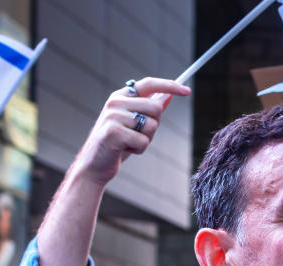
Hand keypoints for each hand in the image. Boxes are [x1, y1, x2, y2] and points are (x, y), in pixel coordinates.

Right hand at [72, 77, 189, 186]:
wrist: (95, 165)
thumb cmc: (118, 144)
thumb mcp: (134, 124)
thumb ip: (149, 110)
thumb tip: (169, 95)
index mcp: (120, 96)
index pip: (149, 84)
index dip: (169, 85)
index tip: (187, 91)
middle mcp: (116, 102)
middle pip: (156, 107)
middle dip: (155, 125)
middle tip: (139, 135)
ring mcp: (113, 116)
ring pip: (151, 126)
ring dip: (146, 140)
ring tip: (130, 143)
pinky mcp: (113, 132)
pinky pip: (143, 141)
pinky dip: (139, 150)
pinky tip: (125, 150)